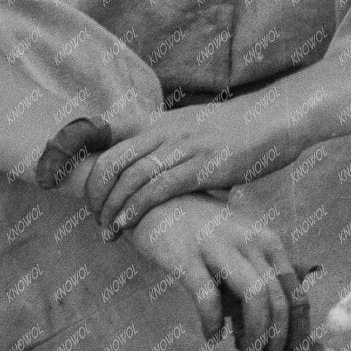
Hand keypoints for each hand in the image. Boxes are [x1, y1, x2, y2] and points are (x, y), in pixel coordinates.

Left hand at [85, 92, 299, 234]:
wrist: (276, 119)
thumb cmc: (240, 130)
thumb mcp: (196, 129)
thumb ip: (173, 145)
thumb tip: (159, 169)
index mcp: (160, 121)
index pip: (106, 131)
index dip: (83, 155)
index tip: (74, 181)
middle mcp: (164, 130)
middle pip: (110, 160)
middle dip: (95, 193)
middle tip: (93, 216)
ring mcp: (181, 147)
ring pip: (128, 177)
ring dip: (111, 209)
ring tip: (106, 232)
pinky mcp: (199, 166)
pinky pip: (156, 190)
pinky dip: (134, 210)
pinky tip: (126, 226)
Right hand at [121, 195, 316, 350]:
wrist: (159, 201)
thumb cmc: (204, 236)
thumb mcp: (241, 254)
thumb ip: (259, 289)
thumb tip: (277, 342)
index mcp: (270, 243)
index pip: (297, 296)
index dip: (298, 336)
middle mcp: (252, 242)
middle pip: (279, 302)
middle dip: (277, 344)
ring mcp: (220, 246)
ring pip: (255, 298)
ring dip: (255, 336)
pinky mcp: (186, 255)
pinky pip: (208, 297)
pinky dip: (212, 323)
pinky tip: (211, 336)